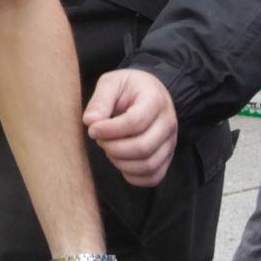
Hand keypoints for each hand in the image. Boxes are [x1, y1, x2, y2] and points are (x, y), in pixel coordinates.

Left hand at [85, 68, 177, 186]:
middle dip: (113, 148)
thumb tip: (90, 121)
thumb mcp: (111, 83)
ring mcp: (170, 142)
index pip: (135, 122)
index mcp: (156, 100)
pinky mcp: (167, 157)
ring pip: (148, 165)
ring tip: (109, 148)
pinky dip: (132, 176)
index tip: (92, 129)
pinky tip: (120, 161)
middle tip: (100, 139)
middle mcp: (168, 122)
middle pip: (143, 147)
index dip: (109, 130)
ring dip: (121, 163)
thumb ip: (100, 100)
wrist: (148, 92)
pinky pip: (153, 177)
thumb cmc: (128, 88)